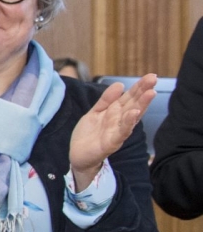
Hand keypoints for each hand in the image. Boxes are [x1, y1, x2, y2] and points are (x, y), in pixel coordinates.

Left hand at [68, 74, 156, 191]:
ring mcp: (117, 131)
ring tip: (150, 93)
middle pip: (133, 104)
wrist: (78, 155)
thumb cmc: (89, 134)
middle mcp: (120, 121)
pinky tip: (133, 113)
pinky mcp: (111, 142)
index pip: (129, 97)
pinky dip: (128, 123)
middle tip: (154, 78)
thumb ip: (106, 99)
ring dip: (141, 105)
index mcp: (116, 112)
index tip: (150, 76)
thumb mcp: (96, 112)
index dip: (139, 87)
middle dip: (143, 91)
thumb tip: (120, 84)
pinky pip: (121, 132)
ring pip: (131, 116)